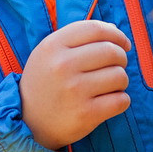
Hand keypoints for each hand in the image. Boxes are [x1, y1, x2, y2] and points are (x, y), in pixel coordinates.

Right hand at [19, 20, 131, 149]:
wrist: (29, 122)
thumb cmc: (45, 82)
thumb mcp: (50, 52)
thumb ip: (79, 38)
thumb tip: (114, 30)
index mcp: (53, 46)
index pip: (95, 29)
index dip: (116, 34)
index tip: (123, 44)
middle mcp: (63, 65)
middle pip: (112, 51)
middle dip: (121, 58)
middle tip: (116, 66)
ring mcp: (74, 90)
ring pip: (120, 76)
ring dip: (121, 81)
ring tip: (110, 86)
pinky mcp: (86, 114)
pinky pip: (121, 100)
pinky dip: (121, 100)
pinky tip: (111, 101)